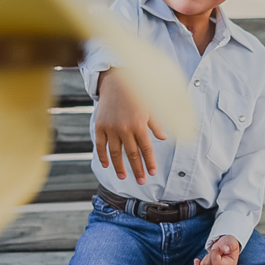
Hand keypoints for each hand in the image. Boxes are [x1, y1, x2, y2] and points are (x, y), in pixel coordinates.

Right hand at [95, 69, 166, 184]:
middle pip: (132, 154)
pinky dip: (103, 156)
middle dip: (137, 169)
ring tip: (124, 177)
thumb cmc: (136, 94)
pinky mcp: (100, 126)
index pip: (146, 149)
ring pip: (116, 153)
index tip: (152, 172)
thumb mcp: (150, 108)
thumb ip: (156, 124)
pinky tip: (107, 165)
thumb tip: (164, 138)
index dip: (149, 162)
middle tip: (141, 181)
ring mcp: (111, 129)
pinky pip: (101, 145)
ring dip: (120, 167)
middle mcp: (125, 129)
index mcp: (139, 125)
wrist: (116, 82)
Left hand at [194, 235, 240, 264]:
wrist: (225, 247)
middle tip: (216, 251)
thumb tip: (226, 249)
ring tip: (213, 254)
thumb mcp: (230, 241)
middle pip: (208, 264)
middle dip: (209, 254)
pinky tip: (197, 261)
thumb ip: (230, 245)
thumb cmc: (228, 244)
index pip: (216, 263)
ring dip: (206, 258)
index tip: (218, 248)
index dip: (214, 253)